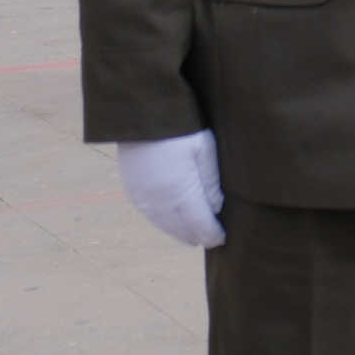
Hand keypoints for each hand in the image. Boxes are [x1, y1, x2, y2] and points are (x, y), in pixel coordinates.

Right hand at [115, 130, 224, 246]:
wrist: (141, 115)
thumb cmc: (180, 129)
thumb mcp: (204, 150)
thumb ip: (211, 182)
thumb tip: (216, 207)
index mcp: (181, 193)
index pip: (200, 225)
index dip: (212, 235)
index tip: (222, 239)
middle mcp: (160, 201)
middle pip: (182, 230)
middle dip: (198, 236)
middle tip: (210, 239)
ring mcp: (143, 198)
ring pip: (164, 225)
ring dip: (180, 232)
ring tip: (193, 236)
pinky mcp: (132, 190)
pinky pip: (151, 216)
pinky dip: (164, 223)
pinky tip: (172, 221)